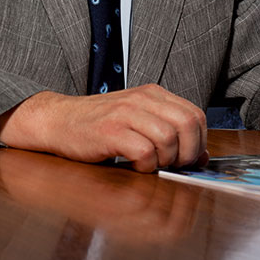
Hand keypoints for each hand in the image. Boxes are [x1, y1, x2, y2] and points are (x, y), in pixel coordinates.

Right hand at [0, 84, 207, 172]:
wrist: (59, 120)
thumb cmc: (100, 124)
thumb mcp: (138, 119)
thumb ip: (168, 130)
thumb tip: (201, 155)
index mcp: (153, 93)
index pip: (195, 114)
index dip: (199, 141)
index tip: (191, 158)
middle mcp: (143, 98)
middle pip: (188, 124)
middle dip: (188, 153)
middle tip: (174, 166)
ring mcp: (126, 113)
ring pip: (168, 138)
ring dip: (165, 160)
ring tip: (150, 164)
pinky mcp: (110, 131)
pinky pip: (144, 152)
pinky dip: (146, 166)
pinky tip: (134, 166)